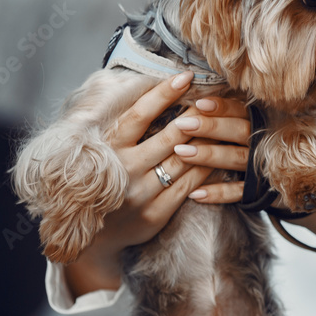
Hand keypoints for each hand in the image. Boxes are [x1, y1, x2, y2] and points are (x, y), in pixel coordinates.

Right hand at [64, 72, 249, 294]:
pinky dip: (205, 169)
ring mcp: (140, 194)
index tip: (185, 77)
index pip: (139, 116)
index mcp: (108, 150)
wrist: (92, 239)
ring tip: (223, 122)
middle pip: (168, 137)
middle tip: (215, 97)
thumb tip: (151, 92)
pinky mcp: (155, 214)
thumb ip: (121, 129)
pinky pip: (188, 186)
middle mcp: (124, 171)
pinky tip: (217, 155)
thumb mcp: (102, 154)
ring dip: (205, 141)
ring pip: (182, 162)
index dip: (162, 94)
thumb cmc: (102, 184)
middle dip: (195, 116)